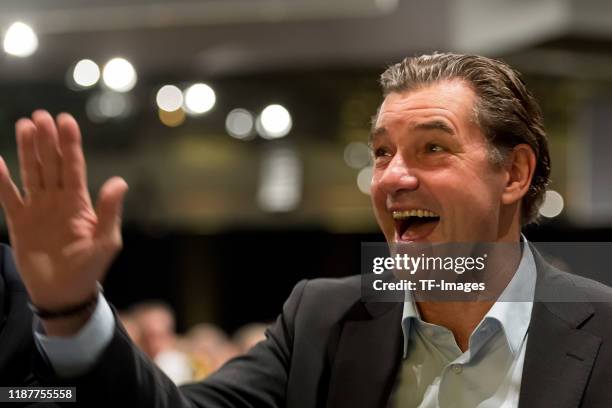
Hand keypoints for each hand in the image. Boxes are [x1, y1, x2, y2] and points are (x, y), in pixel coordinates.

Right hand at [0, 111, 127, 323]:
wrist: (63, 293)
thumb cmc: (89, 268)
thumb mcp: (106, 241)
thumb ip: (109, 211)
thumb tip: (119, 182)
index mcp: (80, 202)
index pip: (74, 167)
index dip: (70, 144)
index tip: (65, 121)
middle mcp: (58, 200)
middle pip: (51, 164)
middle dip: (47, 140)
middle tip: (41, 116)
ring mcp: (38, 208)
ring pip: (31, 173)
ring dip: (27, 150)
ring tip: (24, 126)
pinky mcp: (19, 221)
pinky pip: (8, 197)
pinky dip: (0, 181)